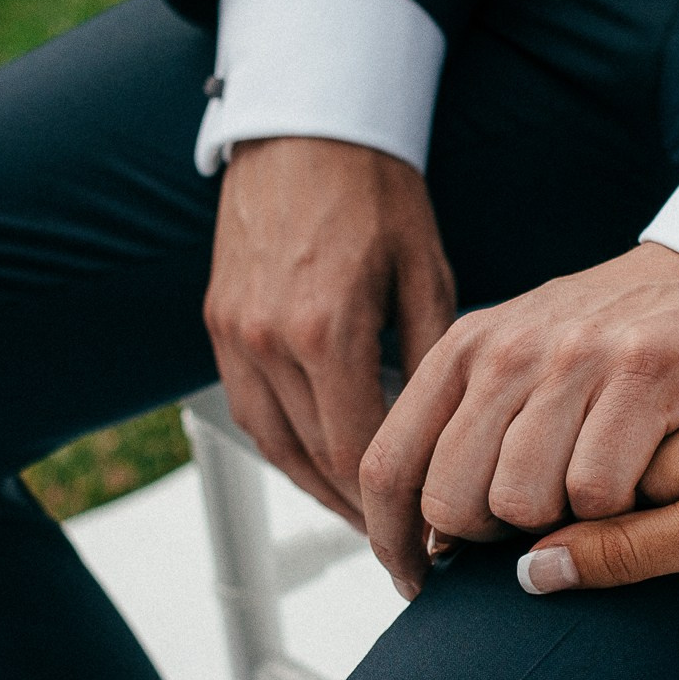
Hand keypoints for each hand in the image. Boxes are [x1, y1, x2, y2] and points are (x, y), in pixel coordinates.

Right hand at [206, 137, 456, 530]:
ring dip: (319, 490)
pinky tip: (324, 467)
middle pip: (314, 461)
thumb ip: (436, 353)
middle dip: (362, 513)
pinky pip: (249, 410)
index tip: (428, 538)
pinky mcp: (219, 325)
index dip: (396, 505)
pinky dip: (286, 448)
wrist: (306, 130)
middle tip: (406, 549)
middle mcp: (269, 341)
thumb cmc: (378, 194)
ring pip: (274, 445)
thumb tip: (459, 430)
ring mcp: (235, 335)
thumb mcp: (427, 271)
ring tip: (369, 521)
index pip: (360, 449)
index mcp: (327, 330)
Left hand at [359, 244, 678, 595]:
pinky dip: (618, 510)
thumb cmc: (619, 334)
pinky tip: (640, 483)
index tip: (424, 581)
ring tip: (596, 498)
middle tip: (543, 525)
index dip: (394, 543)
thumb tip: (427, 535)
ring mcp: (577, 356)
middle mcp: (509, 349)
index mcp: (466, 348)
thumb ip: (469, 427)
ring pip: (521, 502)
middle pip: (452, 502)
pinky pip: (598, 489)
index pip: (387, 466)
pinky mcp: (647, 369)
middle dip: (493, 538)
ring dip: (561, 526)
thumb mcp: (523, 356)